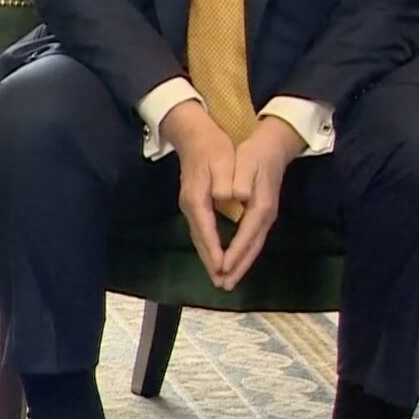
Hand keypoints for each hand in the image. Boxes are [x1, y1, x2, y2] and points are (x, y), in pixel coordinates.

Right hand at [162, 100, 237, 286]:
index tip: (223, 269)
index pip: (207, 230)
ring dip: (210, 259)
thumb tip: (227, 196)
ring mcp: (191, 206)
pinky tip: (215, 255)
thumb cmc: (211, 146)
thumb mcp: (220, 158)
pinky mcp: (195, 204)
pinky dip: (209, 247)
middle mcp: (191, 206)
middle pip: (201, 240)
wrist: (193, 133)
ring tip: (221, 278)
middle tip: (223, 284)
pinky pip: (202, 232)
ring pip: (200, 238)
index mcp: (198, 198)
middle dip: (212, 263)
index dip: (215, 251)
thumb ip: (223, 179)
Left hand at [217, 116, 305, 289]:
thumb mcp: (247, 161)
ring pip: (252, 247)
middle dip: (237, 268)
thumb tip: (236, 195)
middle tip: (223, 285)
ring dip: (239, 265)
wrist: (273, 146)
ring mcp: (264, 217)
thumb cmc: (256, 153)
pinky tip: (233, 262)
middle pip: (251, 248)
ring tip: (226, 281)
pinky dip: (242, 254)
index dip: (234, 253)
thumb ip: (241, 179)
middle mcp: (264, 216)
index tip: (221, 268)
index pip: (246, 236)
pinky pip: (251, 241)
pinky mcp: (261, 215)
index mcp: (260, 206)